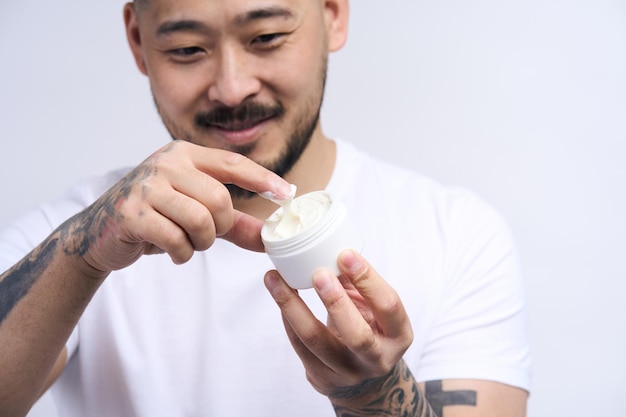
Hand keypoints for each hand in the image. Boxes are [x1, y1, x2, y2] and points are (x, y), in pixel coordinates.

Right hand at [60, 140, 290, 275]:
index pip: (232, 163)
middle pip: (219, 199)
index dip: (262, 179)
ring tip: (185, 242)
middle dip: (219, 227)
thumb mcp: (195, 214)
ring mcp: (146, 186)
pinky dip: (180, 253)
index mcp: (184, 154)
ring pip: (200, 220)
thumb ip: (233, 223)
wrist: (99, 233)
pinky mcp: (131, 212)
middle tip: (204, 235)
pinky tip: (169, 249)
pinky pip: (176, 240)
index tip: (288, 194)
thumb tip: (270, 238)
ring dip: (200, 242)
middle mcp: (165, 162)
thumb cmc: (154, 217)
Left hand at [264, 249, 413, 405]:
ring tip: (274, 278)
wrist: (364, 380)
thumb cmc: (369, 330)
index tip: (345, 254)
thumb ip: (356, 283)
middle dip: (335, 301)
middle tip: (317, 273)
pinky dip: (287, 316)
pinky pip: (299, 344)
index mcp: (398, 335)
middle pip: (357, 334)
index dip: (368, 279)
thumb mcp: (373, 308)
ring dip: (292, 305)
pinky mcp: (322, 379)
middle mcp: (377, 358)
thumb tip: (331, 248)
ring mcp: (349, 373)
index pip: (388, 305)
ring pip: (316, 340)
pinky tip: (278, 294)